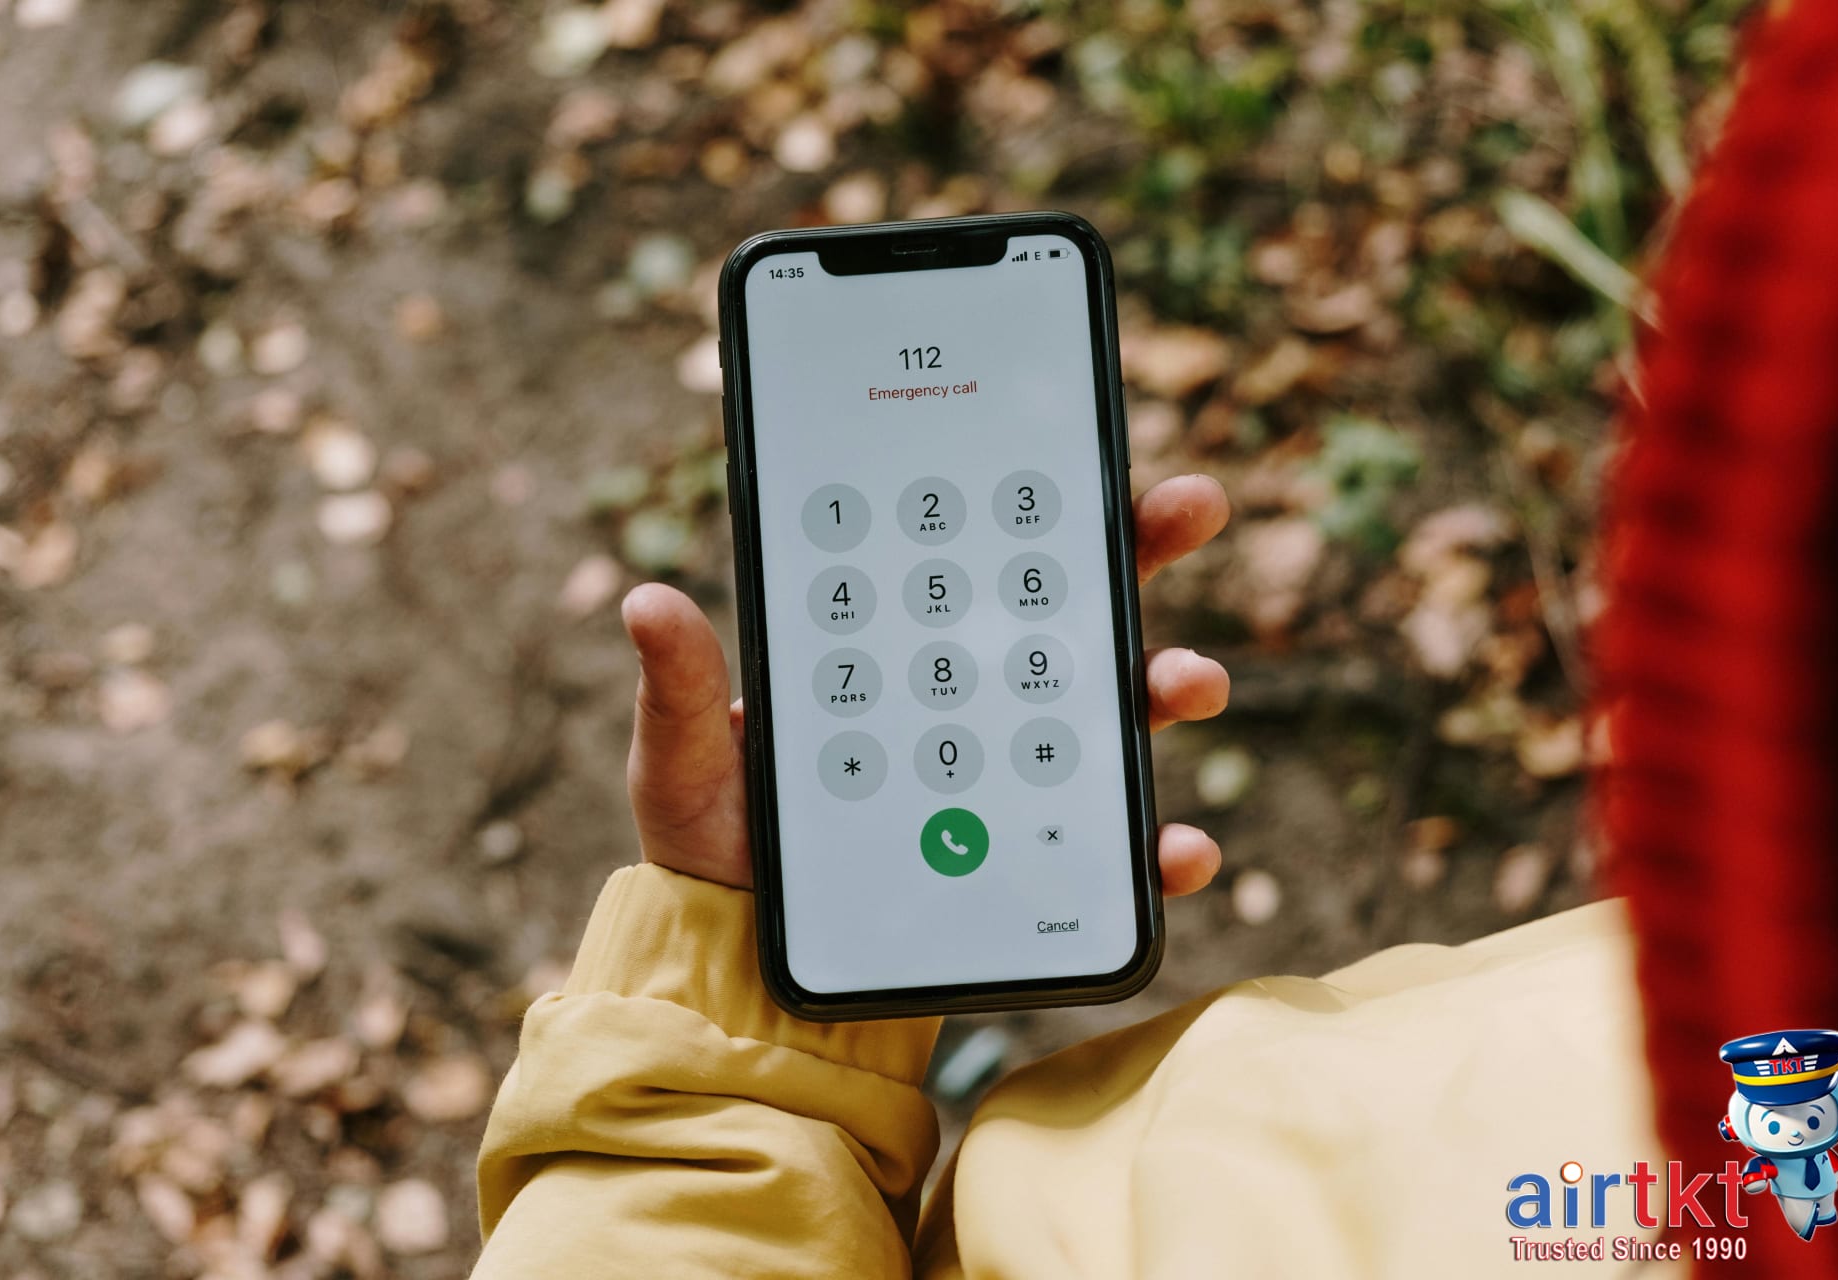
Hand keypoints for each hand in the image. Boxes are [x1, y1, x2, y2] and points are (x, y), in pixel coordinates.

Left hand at [622, 473, 1231, 894]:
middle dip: (1139, 552)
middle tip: (1190, 507)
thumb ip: (683, 692)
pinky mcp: (1028, 866)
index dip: (1039, 501)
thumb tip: (646, 602)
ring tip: (1191, 682)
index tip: (1090, 449)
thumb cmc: (715, 852)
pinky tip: (1179, 849)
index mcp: (895, 655)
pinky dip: (1157, 850)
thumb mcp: (683, 763)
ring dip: (1167, 685)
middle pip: (1069, 613)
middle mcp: (965, 703)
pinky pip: (1109, 854)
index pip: (975, 561)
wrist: (744, 970)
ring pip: (1110, 716)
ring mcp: (1006, 782)